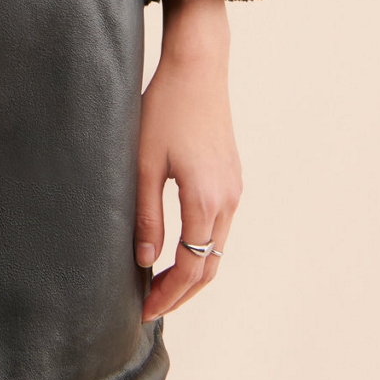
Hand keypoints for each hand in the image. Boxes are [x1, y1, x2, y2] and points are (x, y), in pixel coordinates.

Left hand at [135, 0, 241, 321]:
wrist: (198, 68)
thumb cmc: (165, 109)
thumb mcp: (144, 163)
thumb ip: (146, 215)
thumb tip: (145, 261)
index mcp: (206, 201)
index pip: (191, 267)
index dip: (168, 295)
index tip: (145, 311)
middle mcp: (228, 201)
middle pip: (210, 266)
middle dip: (181, 292)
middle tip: (151, 308)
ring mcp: (234, 189)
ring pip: (218, 249)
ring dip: (193, 272)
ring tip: (160, 285)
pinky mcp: (232, 178)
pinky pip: (220, 227)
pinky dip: (201, 248)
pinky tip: (177, 249)